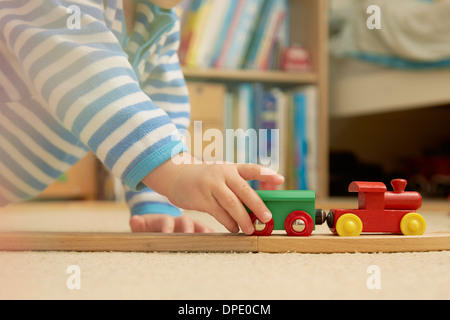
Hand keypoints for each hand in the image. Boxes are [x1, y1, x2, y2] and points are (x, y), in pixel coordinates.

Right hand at [142, 152, 284, 234]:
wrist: (177, 175)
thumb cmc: (205, 178)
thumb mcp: (222, 174)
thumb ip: (237, 185)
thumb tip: (257, 206)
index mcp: (231, 167)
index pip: (251, 169)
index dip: (267, 174)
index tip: (281, 179)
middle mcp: (222, 174)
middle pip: (244, 190)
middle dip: (258, 206)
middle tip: (267, 218)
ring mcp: (211, 185)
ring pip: (232, 204)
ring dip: (243, 219)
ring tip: (250, 229)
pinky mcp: (201, 198)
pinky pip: (219, 213)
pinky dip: (228, 222)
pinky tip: (233, 227)